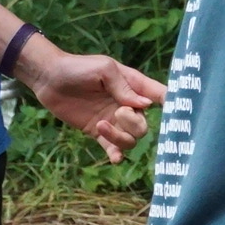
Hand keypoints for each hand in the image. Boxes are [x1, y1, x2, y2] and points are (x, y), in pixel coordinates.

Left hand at [20, 44, 165, 161]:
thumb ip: (124, 87)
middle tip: (117, 113)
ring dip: (120, 138)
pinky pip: (113, 148)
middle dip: (134, 124)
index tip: (176, 114)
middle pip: (144, 125)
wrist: (48, 78)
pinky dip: (117, 154)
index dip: (172, 106)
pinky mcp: (98, 132)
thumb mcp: (104, 69)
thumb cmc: (77, 67)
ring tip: (101, 127)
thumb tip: (144, 104)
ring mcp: (113, 120)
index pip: (160, 96)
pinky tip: (114, 157)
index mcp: (133, 85)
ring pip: (131, 139)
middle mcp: (127, 105)